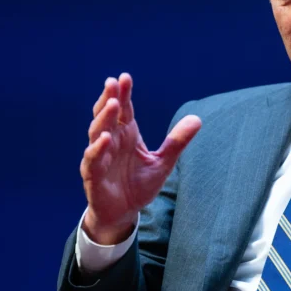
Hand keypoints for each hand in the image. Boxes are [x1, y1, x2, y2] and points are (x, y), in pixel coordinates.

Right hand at [80, 73, 201, 243]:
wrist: (124, 213)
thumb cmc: (139, 184)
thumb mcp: (163, 162)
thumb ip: (177, 141)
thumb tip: (198, 118)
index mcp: (127, 135)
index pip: (124, 110)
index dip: (123, 94)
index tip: (125, 77)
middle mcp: (111, 142)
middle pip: (107, 116)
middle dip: (109, 99)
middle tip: (113, 82)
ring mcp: (100, 157)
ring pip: (97, 133)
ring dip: (104, 118)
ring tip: (113, 104)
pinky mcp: (93, 176)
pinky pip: (92, 160)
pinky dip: (97, 149)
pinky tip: (105, 139)